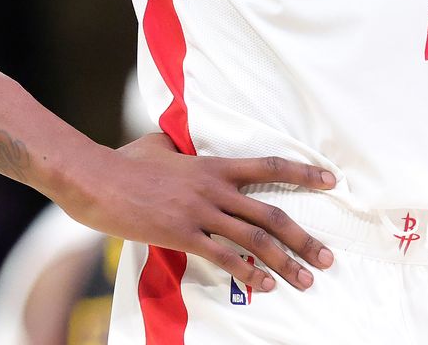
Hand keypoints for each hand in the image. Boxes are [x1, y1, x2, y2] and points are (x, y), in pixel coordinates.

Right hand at [60, 133, 338, 294]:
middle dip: (304, 239)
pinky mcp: (181, 235)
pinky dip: (247, 273)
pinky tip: (263, 285)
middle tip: (327, 257)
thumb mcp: (162, 145)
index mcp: (214, 165)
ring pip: (254, 241)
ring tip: (304, 280)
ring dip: (284, 262)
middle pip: (271, 215)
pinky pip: (222, 257)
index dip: (303, 174)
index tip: (331, 181)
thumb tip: (183, 142)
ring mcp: (200, 213)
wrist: (96, 179)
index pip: (270, 166)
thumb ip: (183, 147)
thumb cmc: (126, 162)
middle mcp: (215, 189)